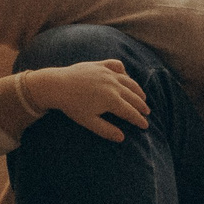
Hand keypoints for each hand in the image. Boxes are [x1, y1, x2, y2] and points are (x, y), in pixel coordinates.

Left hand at [21, 58, 150, 141]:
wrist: (57, 85)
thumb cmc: (72, 106)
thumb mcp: (89, 121)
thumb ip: (106, 130)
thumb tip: (122, 138)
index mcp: (112, 100)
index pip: (130, 112)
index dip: (139, 119)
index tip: (145, 125)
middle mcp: (113, 85)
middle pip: (133, 96)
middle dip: (141, 106)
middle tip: (147, 112)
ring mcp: (108, 73)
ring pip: (128, 81)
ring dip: (137, 90)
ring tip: (142, 96)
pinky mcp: (100, 65)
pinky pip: (117, 66)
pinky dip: (124, 71)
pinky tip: (126, 76)